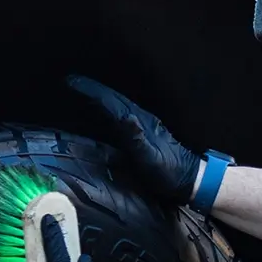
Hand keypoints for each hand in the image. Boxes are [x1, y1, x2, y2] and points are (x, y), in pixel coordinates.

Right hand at [68, 75, 201, 203]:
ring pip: (117, 105)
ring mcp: (143, 125)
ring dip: (99, 97)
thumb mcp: (151, 158)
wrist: (190, 179)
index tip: (72, 82)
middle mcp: (141, 119)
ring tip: (81, 92)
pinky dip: (108, 109)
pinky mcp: (143, 133)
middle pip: (113, 98)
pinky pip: (120, 115)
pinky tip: (103, 112)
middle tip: (71, 82)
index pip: (111, 101)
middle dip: (92, 89)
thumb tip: (125, 116)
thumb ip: (137, 138)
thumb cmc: (169, 173)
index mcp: (140, 122)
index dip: (91, 91)